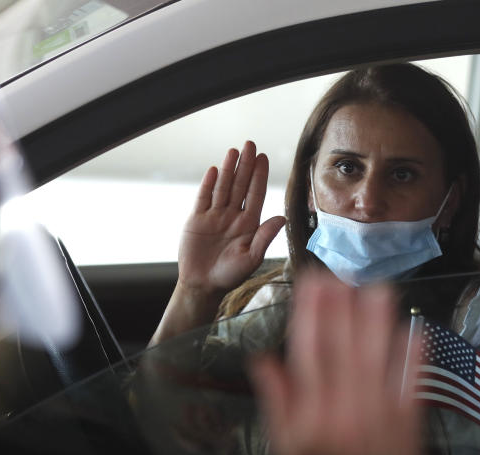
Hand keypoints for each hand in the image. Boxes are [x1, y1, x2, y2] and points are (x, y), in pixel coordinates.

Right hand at [177, 140, 285, 297]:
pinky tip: (213, 170)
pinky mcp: (197, 219)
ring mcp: (215, 216)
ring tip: (234, 151)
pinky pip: (203, 198)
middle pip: (240, 185)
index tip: (264, 158)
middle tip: (251, 144)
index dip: (260, 176)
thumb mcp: (251, 258)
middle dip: (246, 165)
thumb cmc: (230, 275)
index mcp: (248, 224)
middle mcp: (233, 216)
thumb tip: (282, 218)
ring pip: (223, 188)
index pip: (255, 194)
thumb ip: (265, 237)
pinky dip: (208, 184)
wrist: (203, 285)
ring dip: (228, 169)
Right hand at [249, 273, 423, 454]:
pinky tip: (413, 329)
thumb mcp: (284, 445)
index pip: (311, 353)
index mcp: (313, 416)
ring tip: (378, 287)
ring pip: (378, 359)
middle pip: (345, 349)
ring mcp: (380, 417)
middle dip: (342, 307)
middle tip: (341, 272)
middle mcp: (346, 412)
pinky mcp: (408, 425)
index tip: (313, 283)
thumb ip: (276, 401)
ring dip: (379, 322)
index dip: (312, 314)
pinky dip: (413, 357)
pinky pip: (411, 385)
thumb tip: (263, 358)